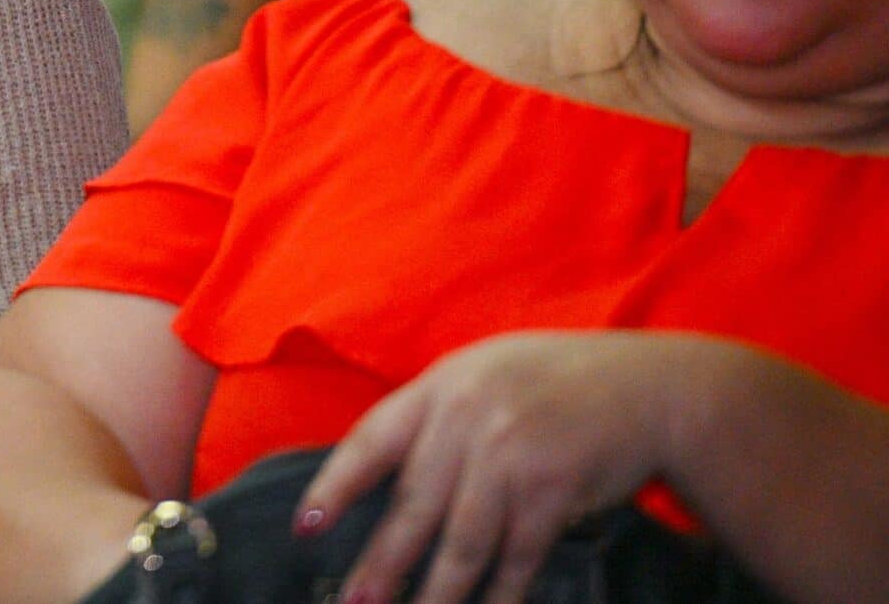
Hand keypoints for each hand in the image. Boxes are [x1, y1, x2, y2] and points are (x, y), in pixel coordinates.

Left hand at [296, 332, 692, 603]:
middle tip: (355, 602)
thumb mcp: (483, 374)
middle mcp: (468, 420)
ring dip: (436, 590)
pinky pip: (516, 555)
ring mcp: (511, 457)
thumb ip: (436, 418)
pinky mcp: (553, 492)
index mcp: (440, 387)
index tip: (307, 529)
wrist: (648, 389)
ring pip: (462, 540)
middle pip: (412, 504)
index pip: (371, 441)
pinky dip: (499, 591)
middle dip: (381, 561)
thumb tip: (384, 476)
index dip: (335, 487)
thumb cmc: (555, 381)